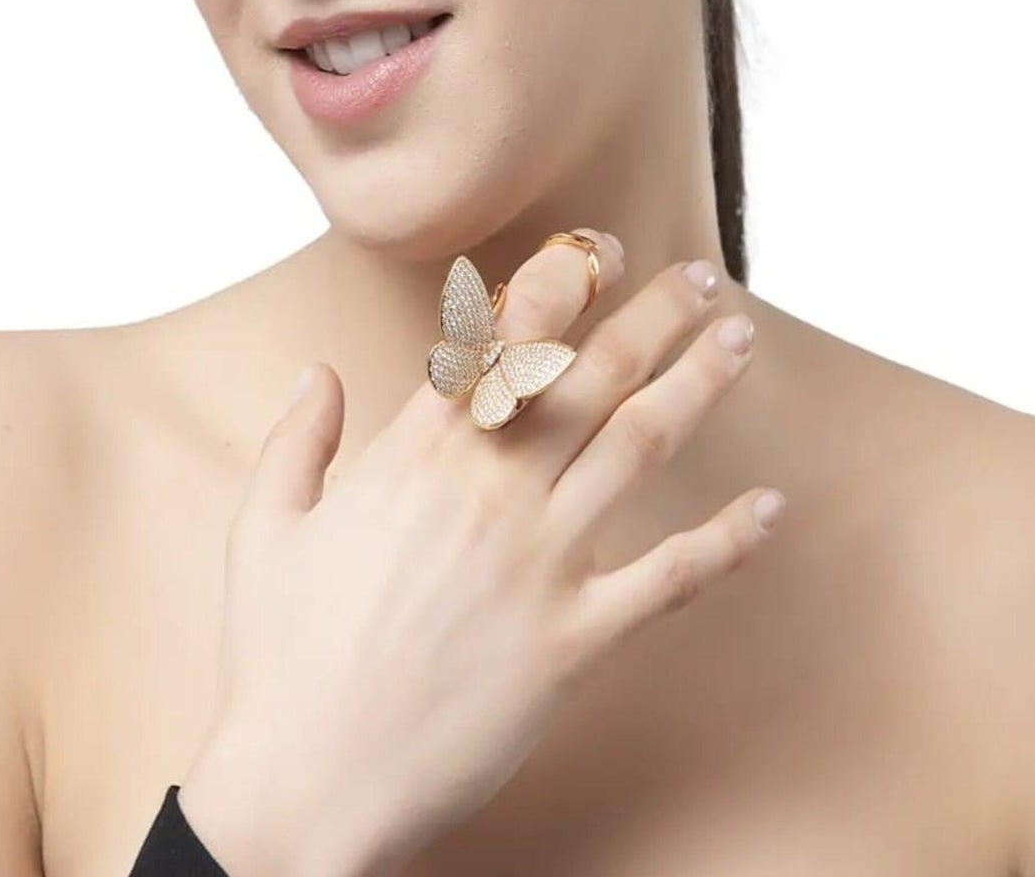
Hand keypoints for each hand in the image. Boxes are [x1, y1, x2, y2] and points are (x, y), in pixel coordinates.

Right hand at [178, 232, 780, 876]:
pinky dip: (727, 539)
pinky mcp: (573, 641)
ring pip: (639, 445)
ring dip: (698, 381)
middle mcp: (489, 491)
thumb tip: (320, 373)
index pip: (503, 338)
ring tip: (738, 335)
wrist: (306, 788)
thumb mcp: (265, 529)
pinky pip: (669, 579)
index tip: (600, 246)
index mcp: (416, 457)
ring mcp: (537, 563)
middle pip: (590, 373)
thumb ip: (296, 439)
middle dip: (653, 313)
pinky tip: (770, 506)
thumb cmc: (278, 661)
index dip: (561, 281)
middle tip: (700, 274)